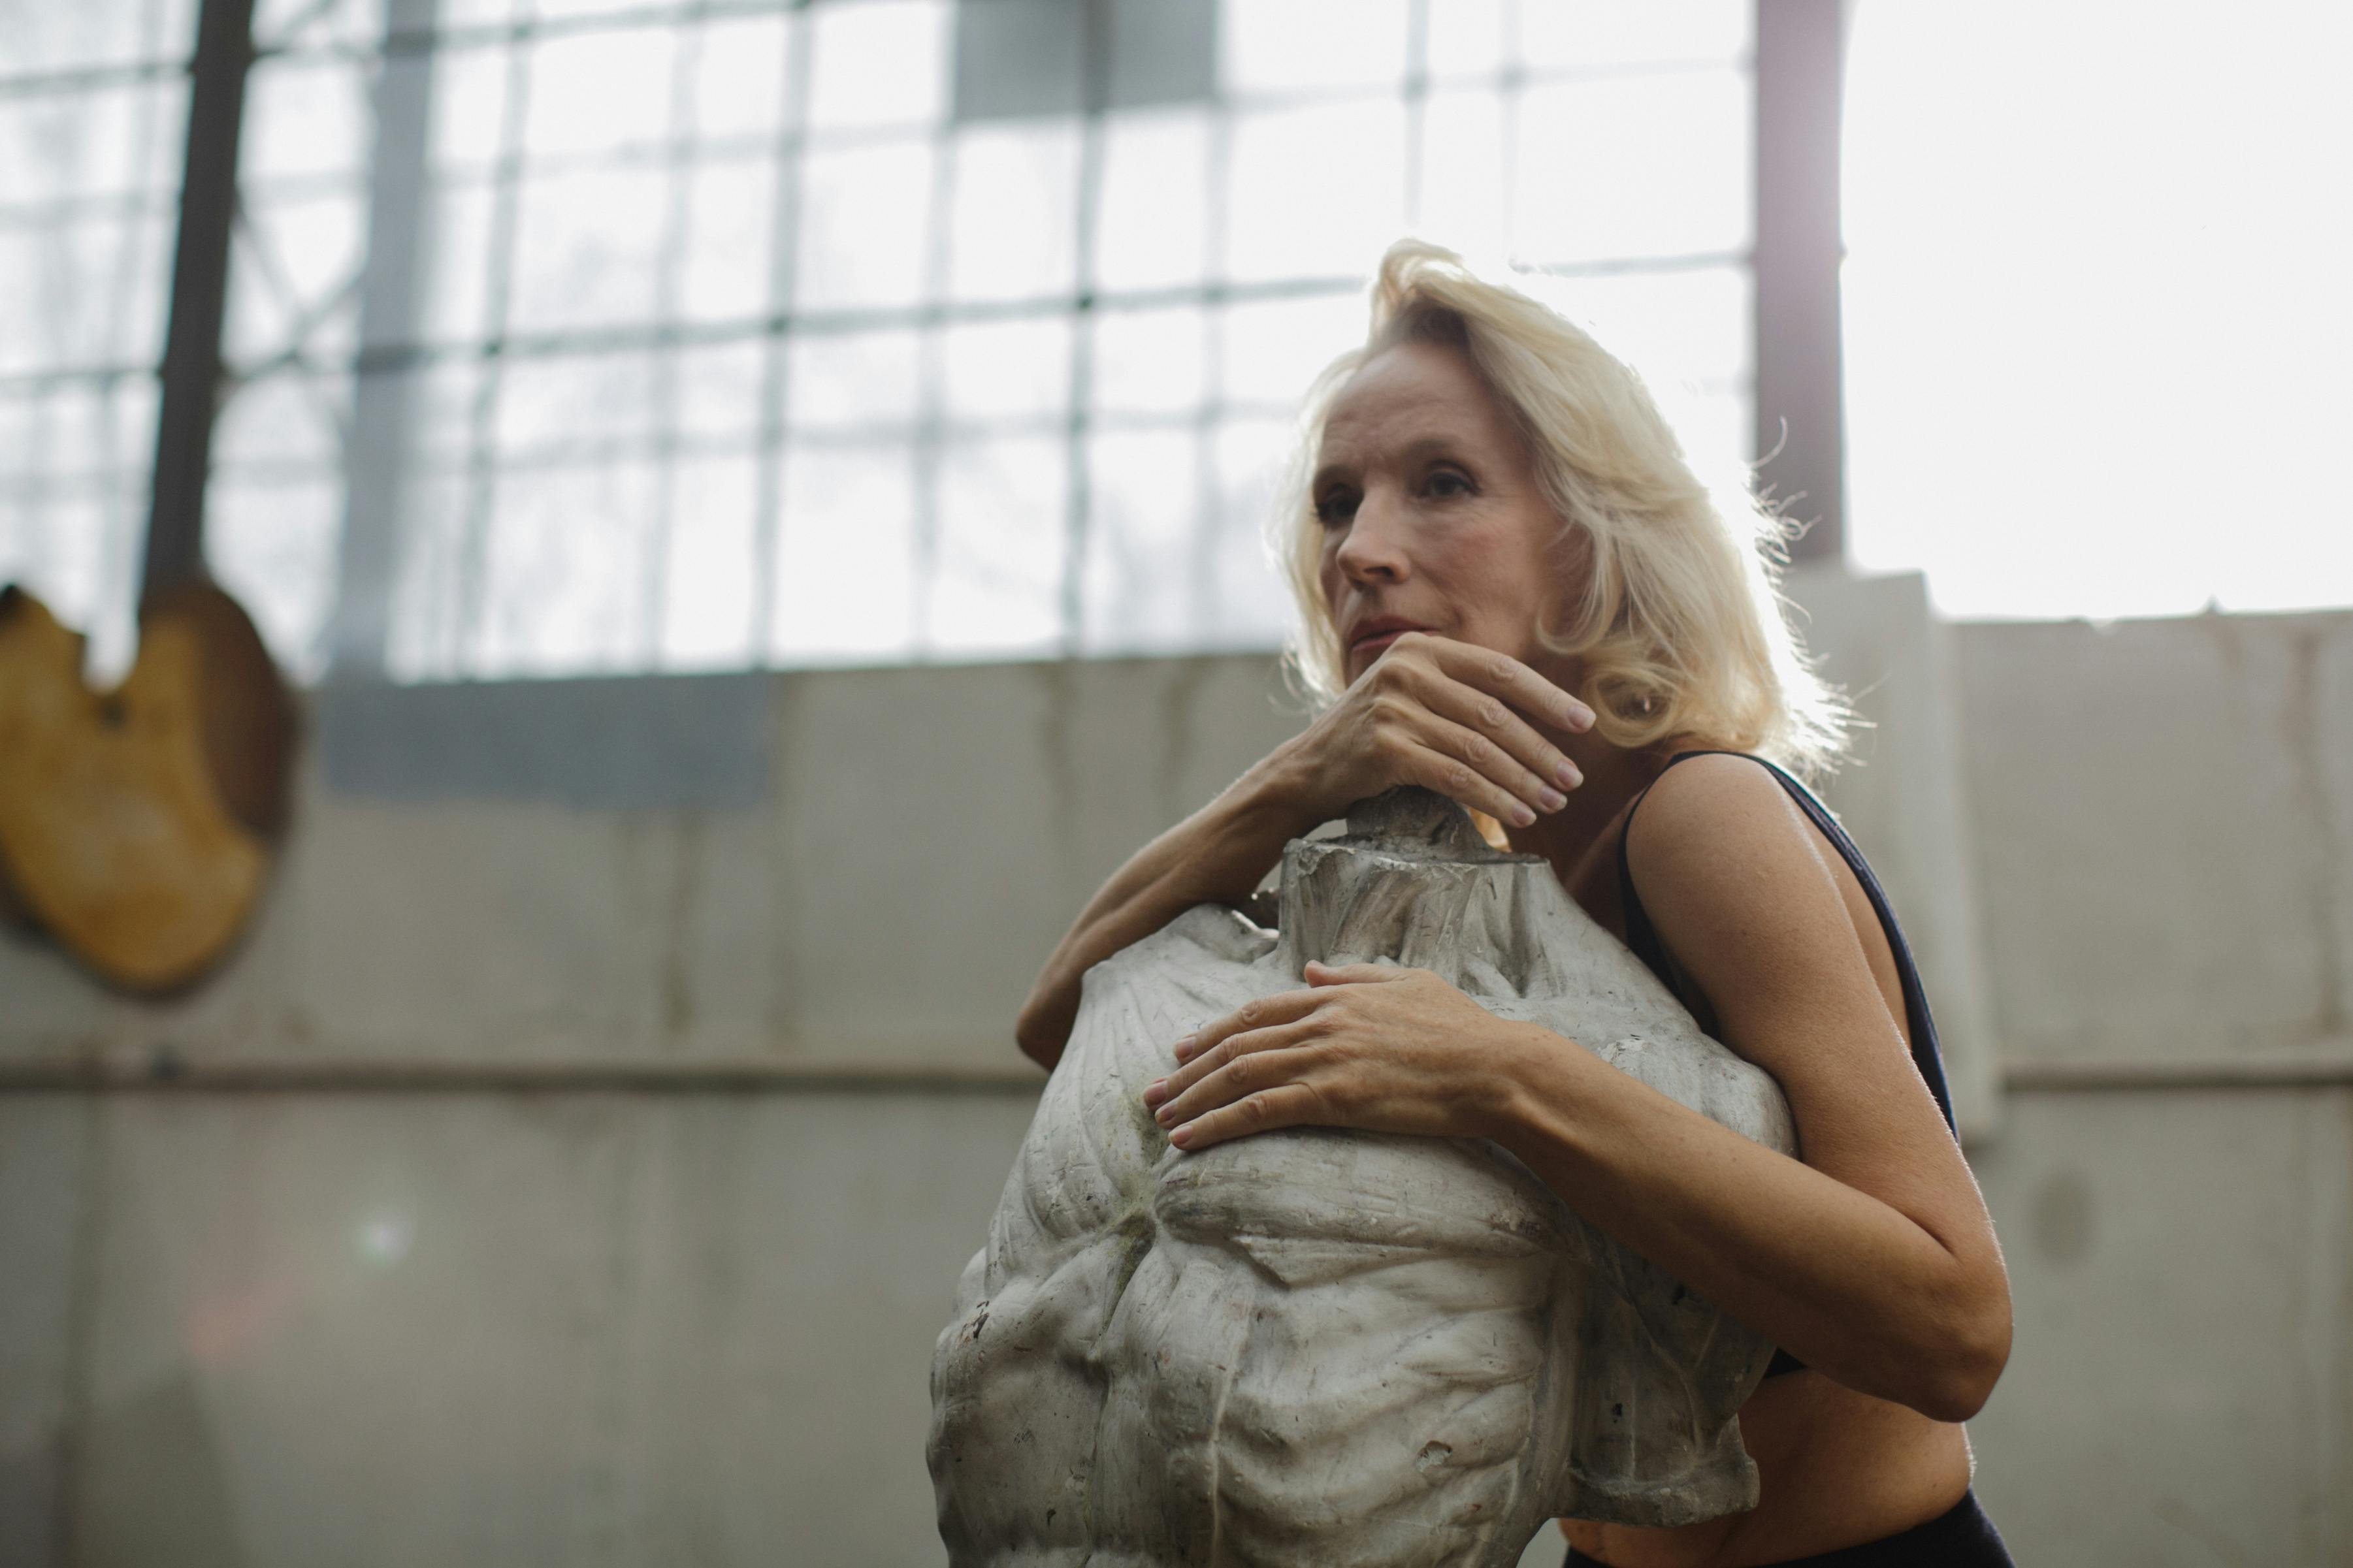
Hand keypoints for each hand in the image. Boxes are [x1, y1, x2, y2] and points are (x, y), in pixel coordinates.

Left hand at [1140, 961, 1533, 1150]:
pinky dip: (1216, 1124)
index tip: (1183, 1050)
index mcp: (1336, 996)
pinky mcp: (1333, 1097)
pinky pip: (1258, 1111)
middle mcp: (1321, 1021)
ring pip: (1238, 1076)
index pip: (1259, 1012)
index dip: (1215, 1031)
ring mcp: (1325, 1057)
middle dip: (1188, 1070)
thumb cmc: (1463, 1030)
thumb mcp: (1408, 984)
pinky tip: (1189, 1141)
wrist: (1495, 1067)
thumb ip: (1353, 976)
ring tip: (1160, 1118)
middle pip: (1237, 1045)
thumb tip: (1311, 972)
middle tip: (1152, 1092)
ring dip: (1192, 1098)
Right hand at [1273, 633, 1594, 830]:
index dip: (1546, 698)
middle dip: (1541, 750)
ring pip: (1479, 748)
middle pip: (1494, 712)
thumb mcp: (1413, 697)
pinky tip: (1517, 814)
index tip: (1583, 723)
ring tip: (1553, 802)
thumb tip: (1540, 721)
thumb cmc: (1373, 739)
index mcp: (1422, 648)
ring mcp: (1393, 706)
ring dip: (1523, 780)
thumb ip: (1460, 695)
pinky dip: (1493, 798)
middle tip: (1573, 778)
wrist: (1306, 771)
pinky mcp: (1384, 747)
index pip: (1500, 670)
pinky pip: (1455, 775)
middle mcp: (1407, 668)